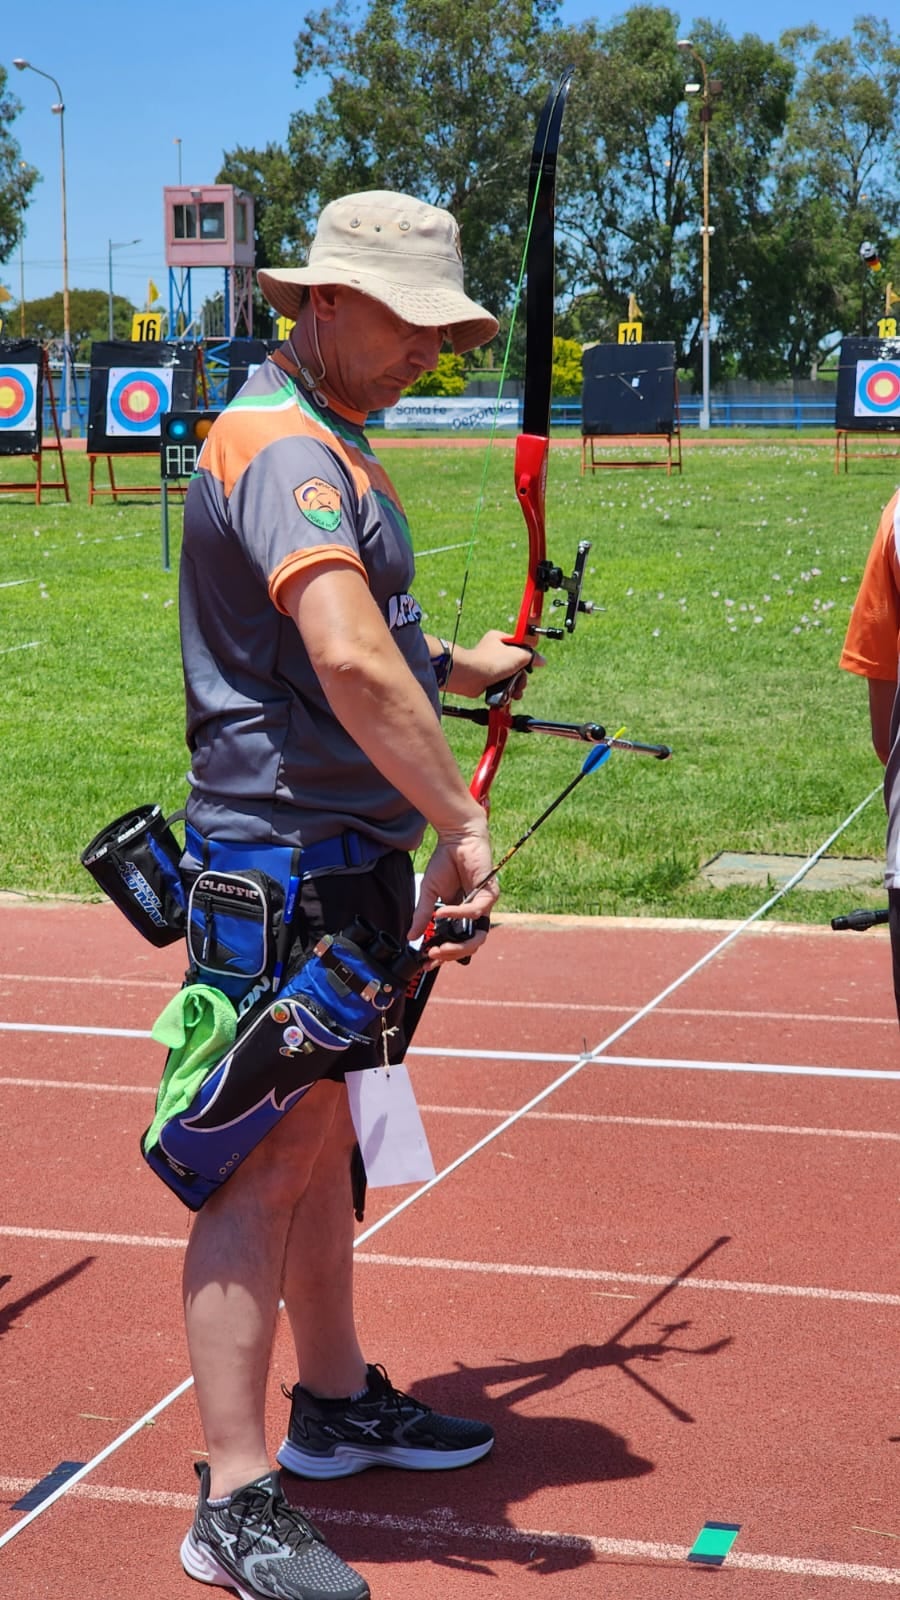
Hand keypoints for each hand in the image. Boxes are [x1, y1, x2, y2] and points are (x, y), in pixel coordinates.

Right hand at [407, 816, 498, 966]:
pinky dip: (457, 915)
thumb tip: (411, 937)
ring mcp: (484, 906)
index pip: (456, 943)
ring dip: (458, 945)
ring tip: (439, 946)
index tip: (426, 963)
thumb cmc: (445, 863)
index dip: (443, 956)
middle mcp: (475, 915)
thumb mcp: (429, 893)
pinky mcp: (489, 895)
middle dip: (451, 955)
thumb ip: (423, 916)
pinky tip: (441, 912)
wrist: (455, 839)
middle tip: (433, 954)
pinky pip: (474, 912)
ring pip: (478, 937)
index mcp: (461, 916)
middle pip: (470, 946)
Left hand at [445, 629, 545, 699]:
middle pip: (517, 664)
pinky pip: (502, 686)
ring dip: (516, 686)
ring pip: (511, 677)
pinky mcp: (488, 680)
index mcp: (500, 639)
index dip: (527, 656)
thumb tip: (541, 660)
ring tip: (515, 691)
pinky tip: (508, 695)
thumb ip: (532, 657)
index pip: (520, 646)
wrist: (471, 677)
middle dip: (522, 676)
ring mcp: (491, 667)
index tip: (531, 663)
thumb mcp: (518, 655)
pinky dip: (507, 692)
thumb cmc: (490, 661)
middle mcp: (494, 652)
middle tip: (521, 680)